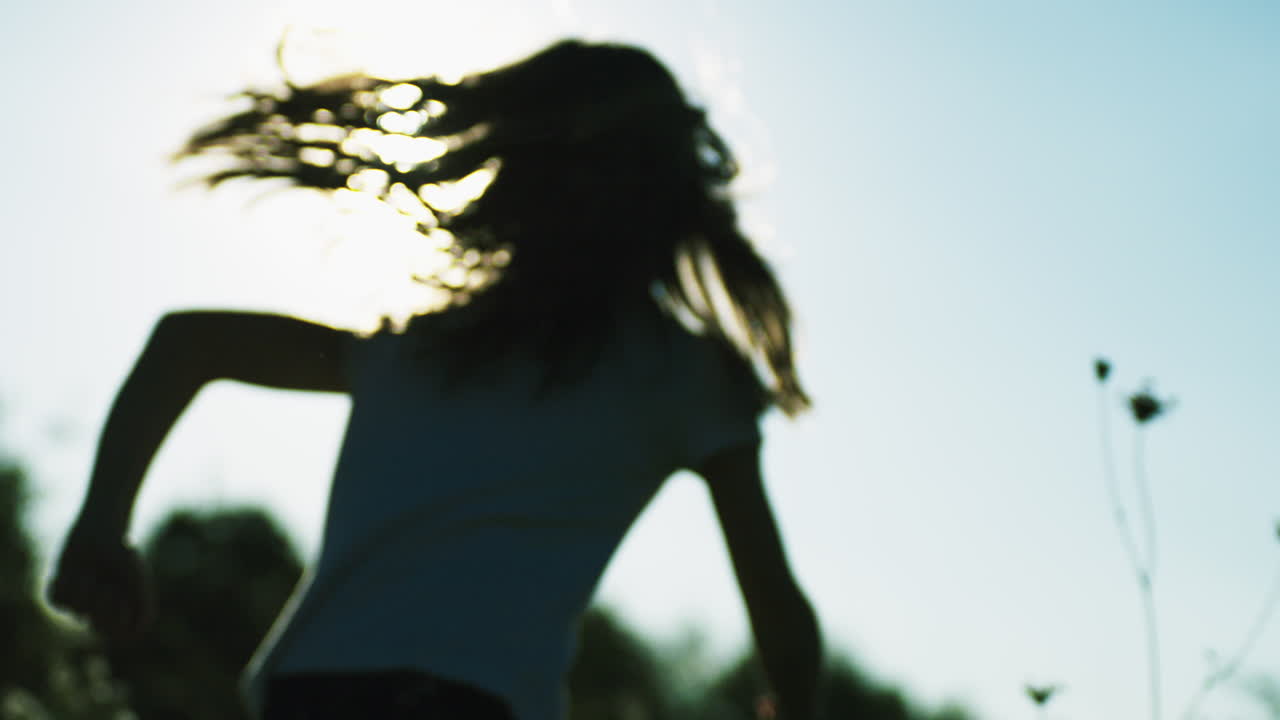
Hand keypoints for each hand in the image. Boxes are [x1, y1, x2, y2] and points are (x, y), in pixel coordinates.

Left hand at [47, 526, 152, 643]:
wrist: (99, 530)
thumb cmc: (122, 552)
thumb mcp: (137, 576)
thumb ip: (142, 605)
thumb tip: (133, 635)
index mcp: (127, 611)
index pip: (124, 635)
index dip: (122, 621)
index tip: (123, 600)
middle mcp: (103, 613)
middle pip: (100, 629)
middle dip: (103, 606)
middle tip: (106, 587)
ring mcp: (80, 607)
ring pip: (78, 610)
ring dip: (86, 587)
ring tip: (89, 571)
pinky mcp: (60, 597)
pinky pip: (58, 599)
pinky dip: (67, 582)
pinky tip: (72, 570)